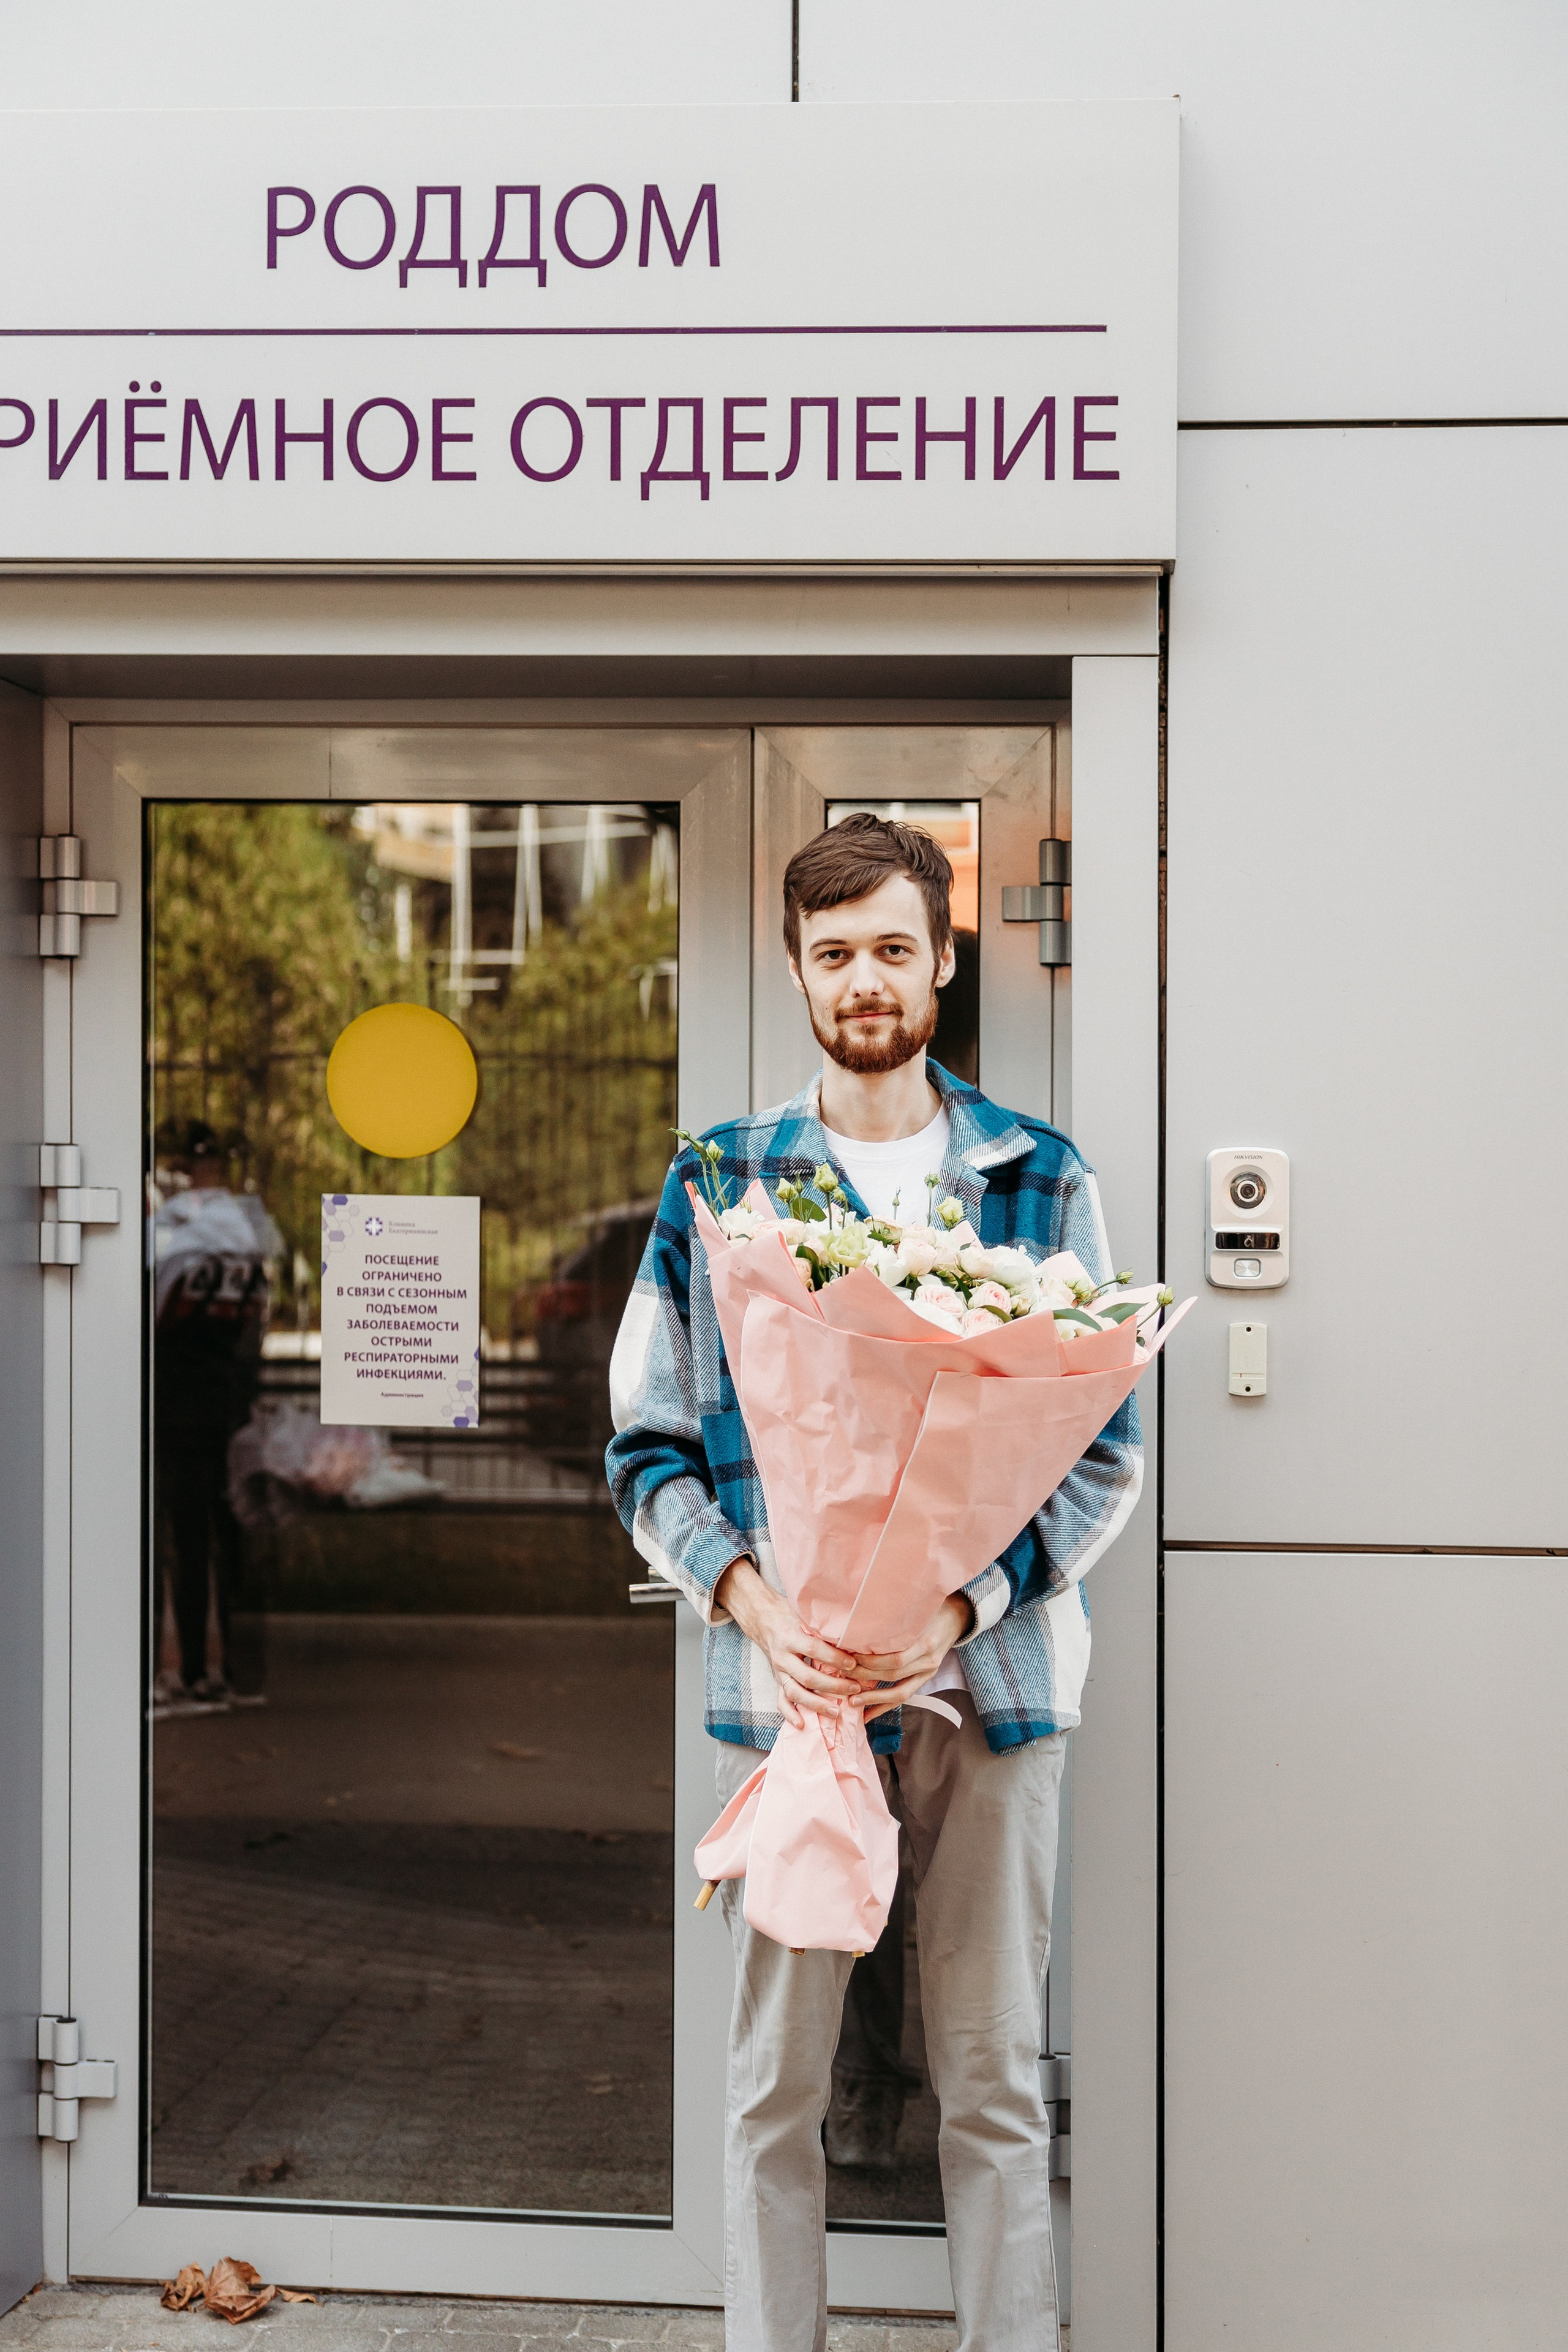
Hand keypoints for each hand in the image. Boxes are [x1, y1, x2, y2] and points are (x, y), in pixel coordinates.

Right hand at [713, 1557, 861, 1729]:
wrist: (764, 1620)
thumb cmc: (791, 1616)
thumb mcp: (804, 1616)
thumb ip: (823, 1628)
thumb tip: (853, 1637)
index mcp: (790, 1637)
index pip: (814, 1649)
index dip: (834, 1658)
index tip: (853, 1664)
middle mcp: (782, 1656)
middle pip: (807, 1676)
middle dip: (833, 1686)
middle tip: (854, 1688)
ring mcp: (778, 1671)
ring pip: (795, 1692)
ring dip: (816, 1705)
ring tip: (836, 1712)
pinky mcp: (777, 1681)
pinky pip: (780, 1701)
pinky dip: (790, 1714)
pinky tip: (802, 1725)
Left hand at [849, 1594, 974, 1722]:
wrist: (957, 1617)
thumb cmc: (932, 1608)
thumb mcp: (916, 1608)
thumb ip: (895, 1618)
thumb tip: (861, 1624)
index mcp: (925, 1641)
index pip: (896, 1658)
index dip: (871, 1660)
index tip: (849, 1657)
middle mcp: (928, 1660)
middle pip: (893, 1674)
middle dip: (866, 1677)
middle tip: (842, 1677)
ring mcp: (929, 1671)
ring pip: (900, 1691)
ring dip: (874, 1698)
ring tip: (852, 1701)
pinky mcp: (926, 1678)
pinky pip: (905, 1696)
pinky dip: (885, 1707)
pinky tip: (868, 1714)